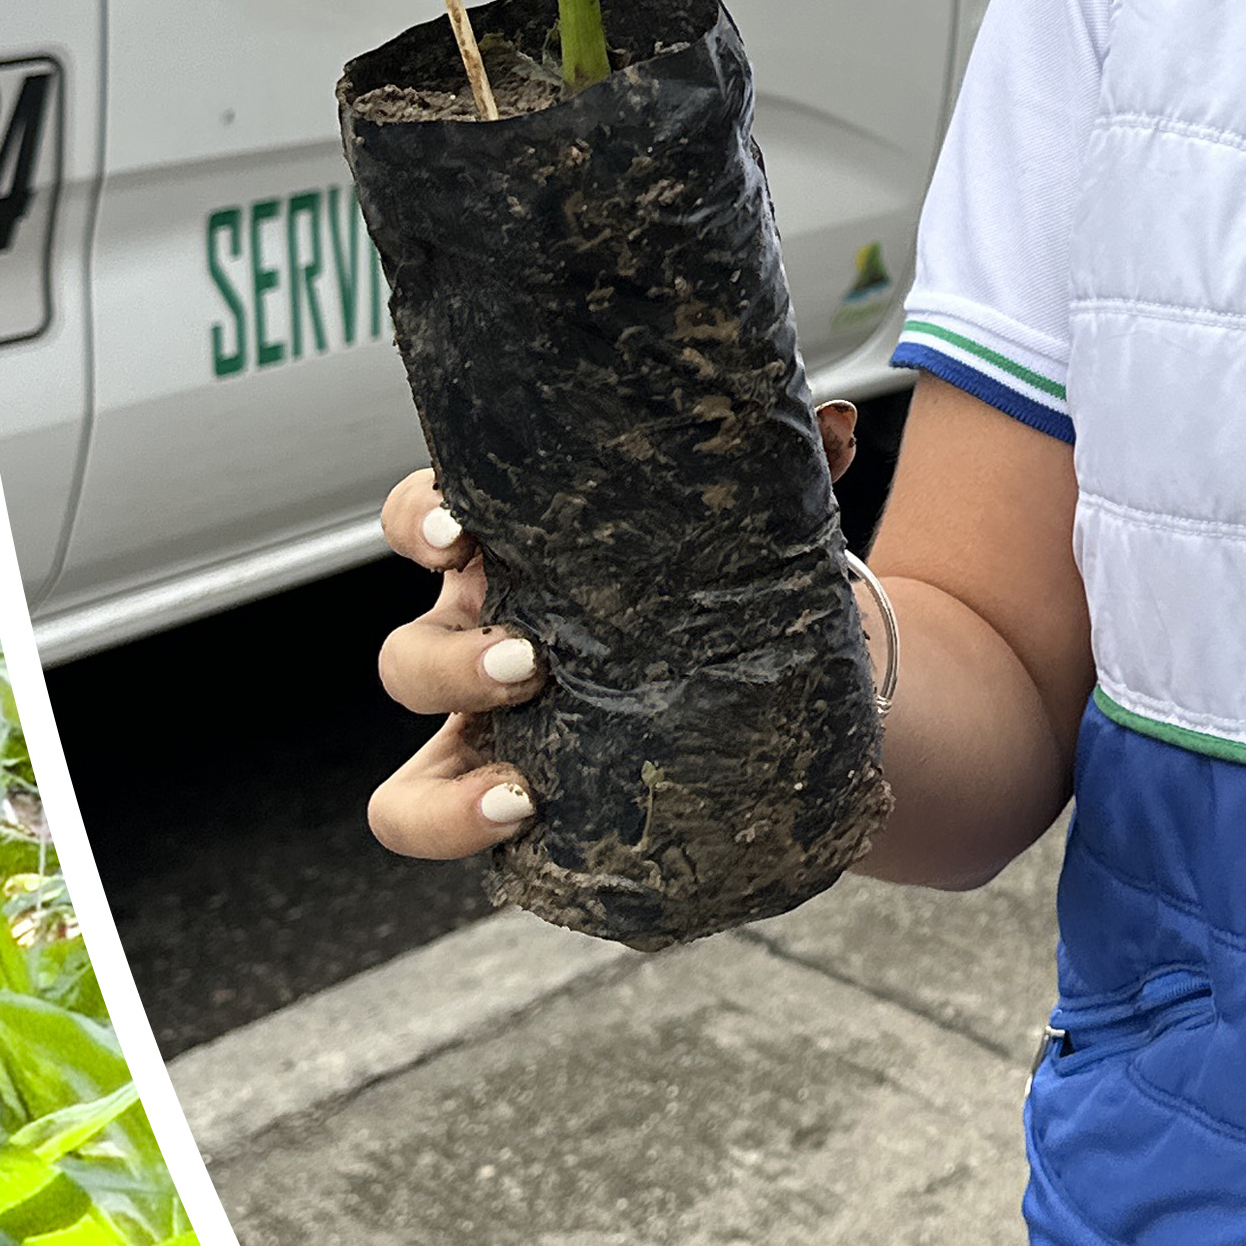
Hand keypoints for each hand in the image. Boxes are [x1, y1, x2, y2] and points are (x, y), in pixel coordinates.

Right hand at [368, 414, 867, 862]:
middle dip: (453, 663)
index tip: (459, 530)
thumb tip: (838, 421)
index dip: (419, 522)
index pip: (422, 522)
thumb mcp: (744, 531)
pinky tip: (525, 821)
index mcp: (511, 560)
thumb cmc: (732, 596)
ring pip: (410, 770)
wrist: (784, 706)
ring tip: (522, 786)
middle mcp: (481, 643)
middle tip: (533, 663)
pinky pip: (442, 819)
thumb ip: (778, 475)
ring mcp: (489, 734)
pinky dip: (461, 824)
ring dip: (449, 779)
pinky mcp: (510, 800)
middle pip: (407, 656)